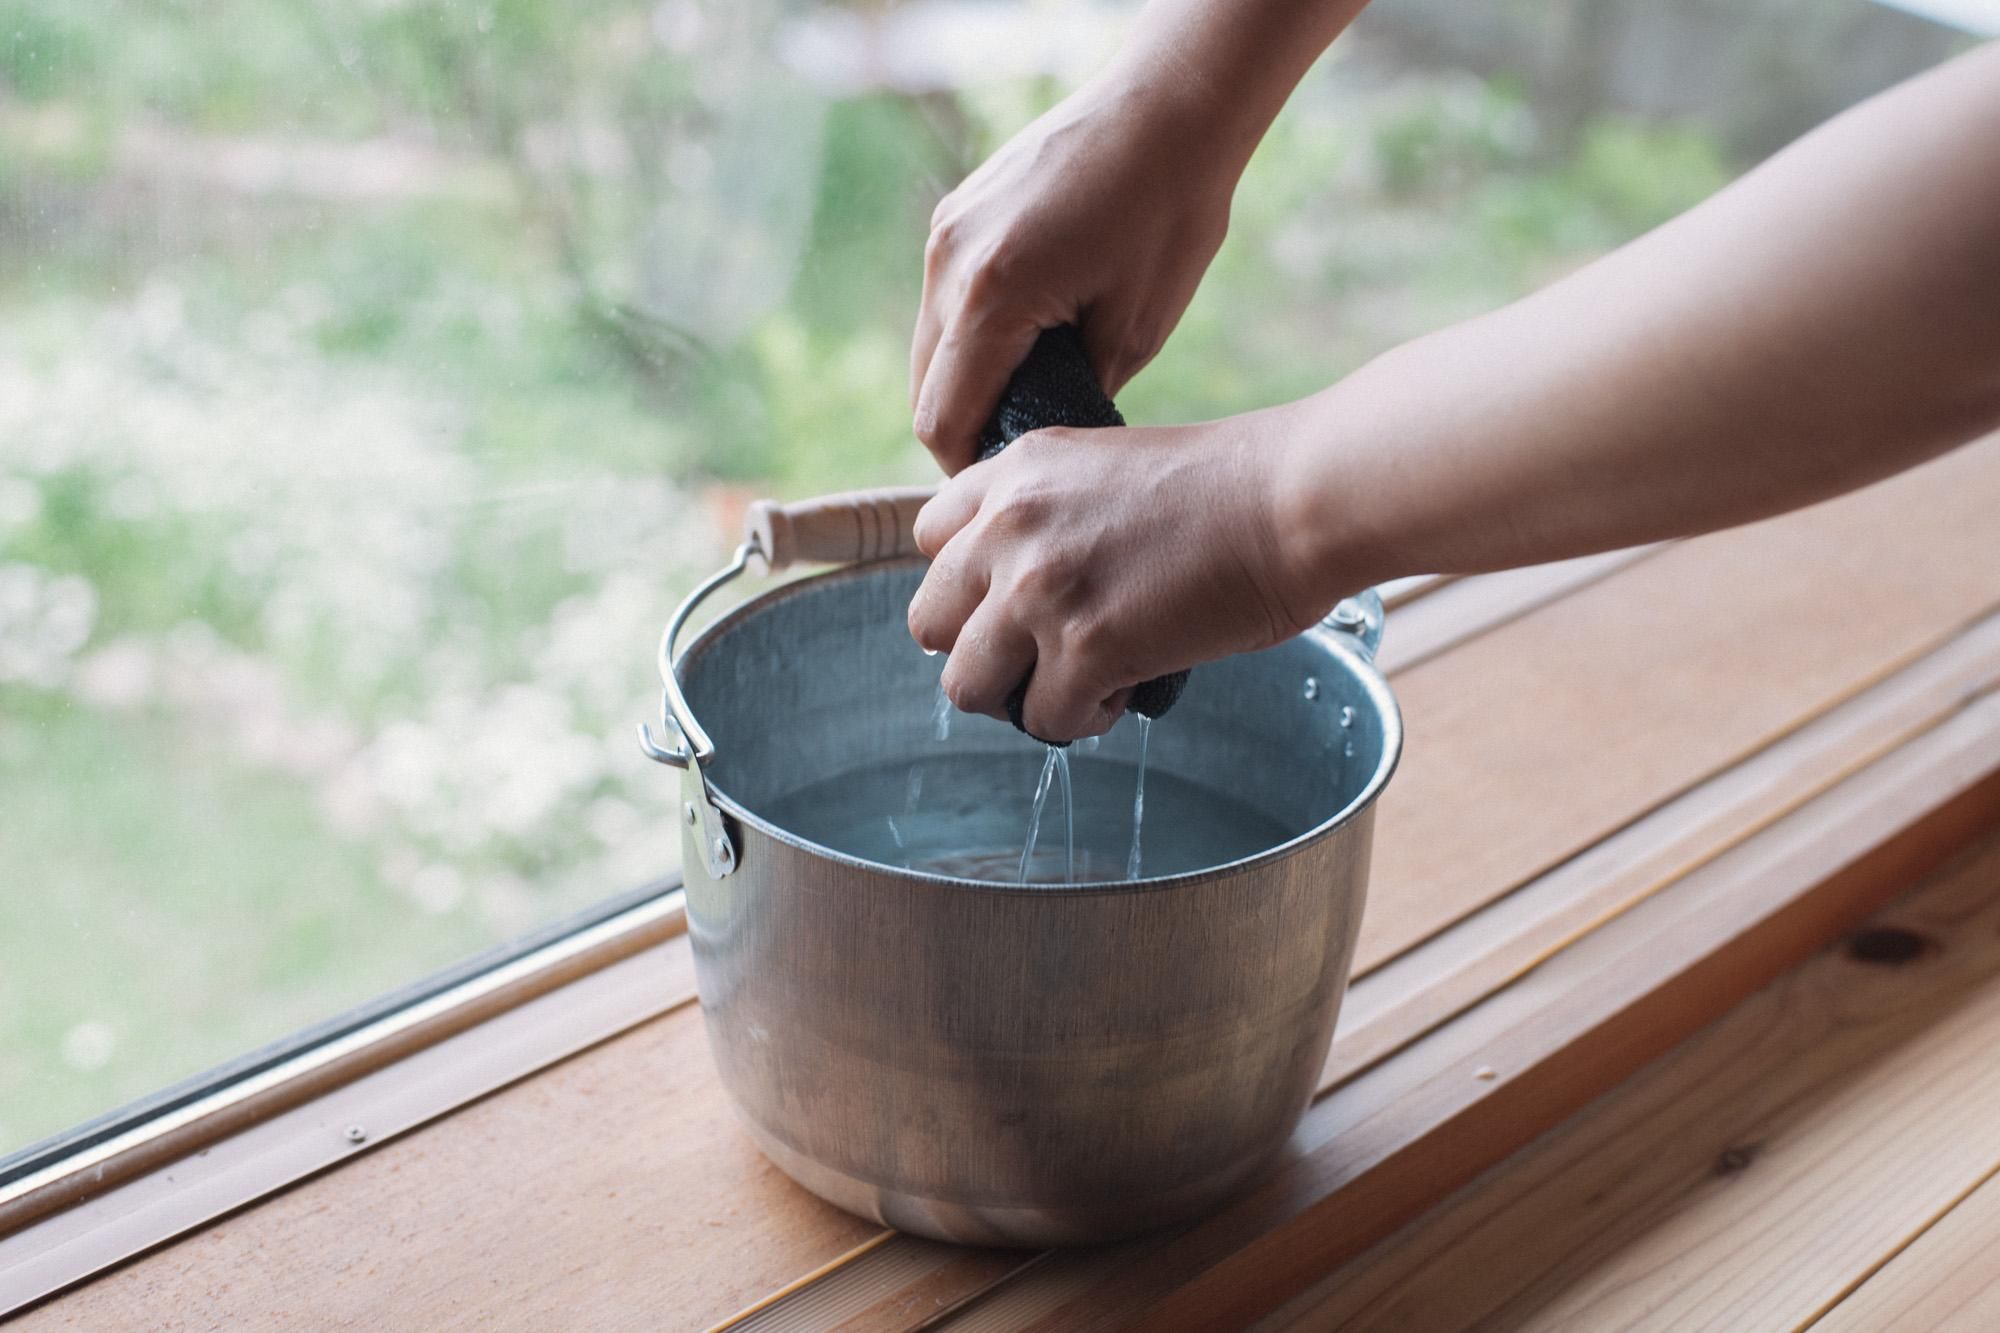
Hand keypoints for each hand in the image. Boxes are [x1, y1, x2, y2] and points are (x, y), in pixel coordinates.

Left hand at [907, 411, 1332, 740]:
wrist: (1295, 499)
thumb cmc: (1229, 488)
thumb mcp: (1105, 468)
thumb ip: (1048, 513)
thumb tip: (1021, 585)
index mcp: (1014, 471)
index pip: (929, 539)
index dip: (970, 580)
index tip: (1013, 597)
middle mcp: (1009, 528)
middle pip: (930, 622)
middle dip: (982, 645)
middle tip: (1040, 651)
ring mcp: (1039, 591)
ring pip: (966, 686)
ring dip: (1020, 694)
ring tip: (1078, 681)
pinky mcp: (1084, 650)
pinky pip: (1043, 721)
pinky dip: (1082, 720)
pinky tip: (1122, 691)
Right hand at [910, 78, 1237, 473]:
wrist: (1169, 107)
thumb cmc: (1169, 212)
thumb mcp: (1134, 329)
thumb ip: (1074, 394)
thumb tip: (1044, 439)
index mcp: (990, 297)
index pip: (943, 422)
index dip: (970, 470)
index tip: (1011, 486)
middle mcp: (949, 262)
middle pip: (925, 389)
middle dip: (966, 427)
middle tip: (1027, 450)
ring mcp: (945, 232)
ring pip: (929, 343)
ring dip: (968, 378)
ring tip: (1034, 390)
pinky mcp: (955, 212)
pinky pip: (944, 298)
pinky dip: (973, 331)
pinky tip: (1031, 334)